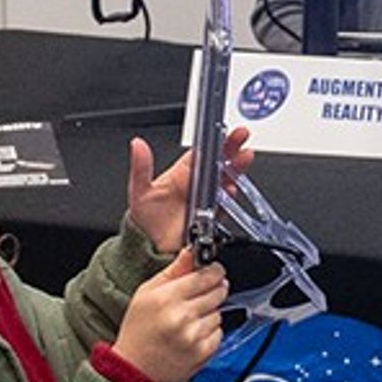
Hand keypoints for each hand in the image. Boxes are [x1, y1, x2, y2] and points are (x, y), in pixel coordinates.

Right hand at [116, 247, 230, 381]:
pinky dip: (210, 331)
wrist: (135, 369)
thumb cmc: (138, 331)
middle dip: (214, 289)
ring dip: (210, 312)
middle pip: (217, 291)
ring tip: (190, 318)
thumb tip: (190, 253)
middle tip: (201, 294)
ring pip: (219, 312)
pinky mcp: (202, 352)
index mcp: (166, 298)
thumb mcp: (146, 294)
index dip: (213, 270)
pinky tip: (193, 333)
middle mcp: (181, 317)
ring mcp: (194, 336)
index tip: (214, 270)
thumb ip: (172, 271)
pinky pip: (219, 332)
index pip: (204, 275)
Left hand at [125, 125, 251, 255]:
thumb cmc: (144, 220)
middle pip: (218, 162)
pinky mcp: (212, 218)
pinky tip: (232, 190)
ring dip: (236, 169)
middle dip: (232, 148)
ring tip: (244, 158)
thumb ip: (141, 167)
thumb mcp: (139, 191)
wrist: (150, 251)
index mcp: (181, 174)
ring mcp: (205, 201)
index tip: (225, 130)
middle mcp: (195, 185)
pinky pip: (226, 205)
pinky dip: (231, 197)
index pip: (202, 152)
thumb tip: (137, 144)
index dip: (214, 140)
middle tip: (242, 135)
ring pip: (225, 180)